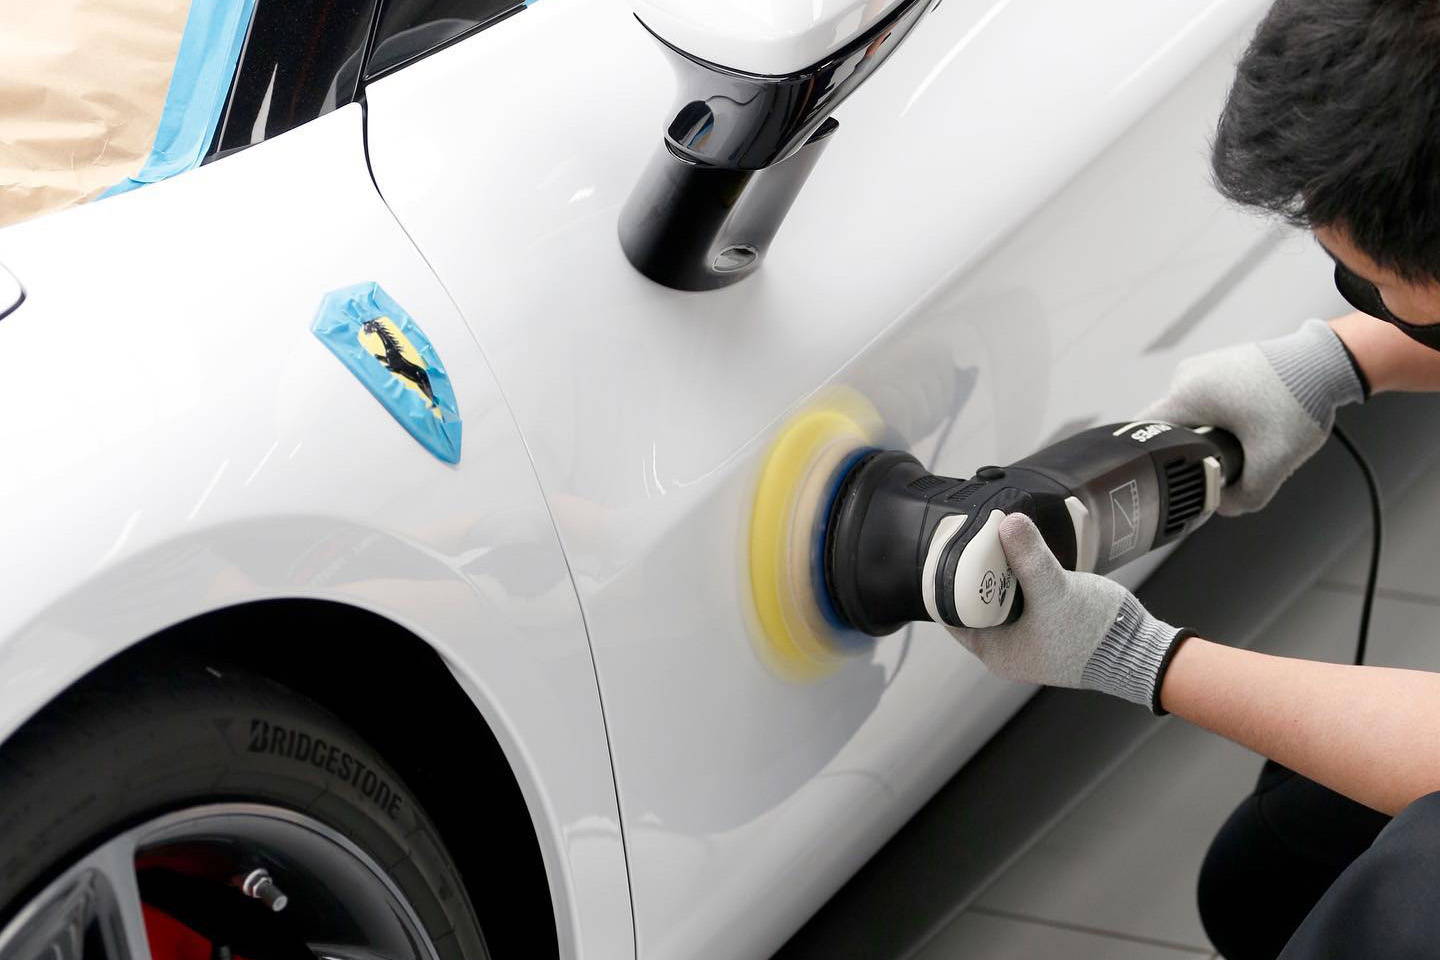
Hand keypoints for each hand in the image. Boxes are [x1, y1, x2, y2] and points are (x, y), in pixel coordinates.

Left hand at [948, 514, 1189, 711]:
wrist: (1140, 653)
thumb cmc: (1095, 635)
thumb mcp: (1055, 590)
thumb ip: (1029, 557)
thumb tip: (1006, 521)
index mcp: (996, 651)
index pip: (953, 612)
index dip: (947, 581)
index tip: (949, 550)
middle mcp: (1007, 649)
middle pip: (975, 603)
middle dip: (974, 572)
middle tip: (973, 538)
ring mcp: (1028, 639)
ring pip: (1000, 599)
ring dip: (999, 574)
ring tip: (996, 541)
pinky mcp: (1047, 628)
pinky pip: (1022, 599)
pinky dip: (1019, 580)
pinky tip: (1022, 557)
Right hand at [1142, 319, 1363, 514]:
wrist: (1326, 362)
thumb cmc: (1299, 398)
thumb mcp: (1274, 461)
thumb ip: (1246, 496)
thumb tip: (1224, 507)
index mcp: (1185, 394)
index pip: (1145, 437)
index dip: (1156, 465)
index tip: (1175, 481)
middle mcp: (1186, 376)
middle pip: (1170, 430)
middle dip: (1195, 451)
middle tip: (1229, 461)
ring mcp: (1203, 367)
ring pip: (1191, 415)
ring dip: (1211, 433)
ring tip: (1247, 437)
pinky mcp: (1220, 366)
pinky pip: (1207, 400)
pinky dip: (1224, 416)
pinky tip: (1252, 422)